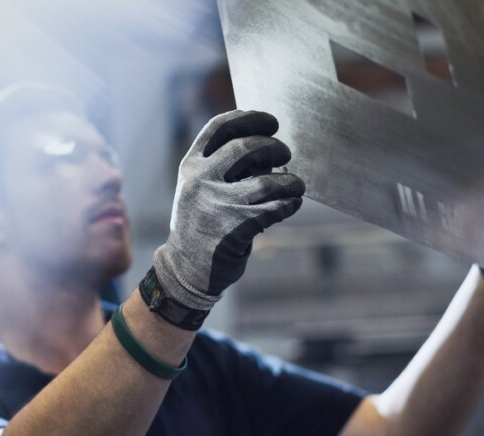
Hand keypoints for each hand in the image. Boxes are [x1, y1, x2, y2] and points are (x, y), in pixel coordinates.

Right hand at [152, 110, 304, 310]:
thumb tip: (268, 146)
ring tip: (297, 187)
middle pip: (245, 148)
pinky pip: (274, 208)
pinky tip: (292, 204)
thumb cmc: (201, 224)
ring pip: (266, 182)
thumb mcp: (198, 189)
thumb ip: (222, 167)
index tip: (271, 122)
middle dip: (274, 147)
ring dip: (290, 183)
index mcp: (190, 166)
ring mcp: (216, 205)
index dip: (250, 119)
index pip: (220, 128)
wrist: (186, 269)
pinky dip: (289, 204)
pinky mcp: (234, 228)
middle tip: (286, 155)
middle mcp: (199, 181)